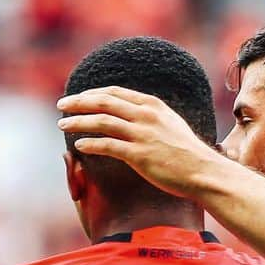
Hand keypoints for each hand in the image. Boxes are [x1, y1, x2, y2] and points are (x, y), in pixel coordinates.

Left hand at [57, 86, 220, 198]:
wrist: (202, 172)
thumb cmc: (187, 154)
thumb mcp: (170, 125)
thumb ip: (150, 118)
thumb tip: (133, 116)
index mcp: (152, 105)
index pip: (115, 92)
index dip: (92, 93)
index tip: (78, 97)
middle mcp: (145, 115)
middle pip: (104, 102)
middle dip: (79, 102)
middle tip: (61, 105)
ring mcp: (142, 134)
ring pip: (102, 121)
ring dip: (78, 121)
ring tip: (62, 124)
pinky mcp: (139, 155)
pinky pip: (108, 145)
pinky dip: (91, 143)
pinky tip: (79, 145)